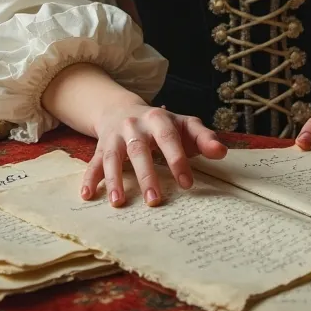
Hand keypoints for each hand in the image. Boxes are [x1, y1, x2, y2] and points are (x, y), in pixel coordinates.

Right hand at [81, 103, 226, 206]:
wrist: (121, 108)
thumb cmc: (161, 124)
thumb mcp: (183, 125)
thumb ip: (203, 137)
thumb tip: (222, 152)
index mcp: (157, 118)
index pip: (168, 137)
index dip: (177, 159)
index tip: (187, 183)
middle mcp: (133, 126)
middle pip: (139, 149)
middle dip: (146, 175)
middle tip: (155, 201)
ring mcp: (114, 136)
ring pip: (113, 157)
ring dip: (115, 180)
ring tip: (119, 203)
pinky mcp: (100, 148)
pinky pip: (93, 163)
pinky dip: (90, 179)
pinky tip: (88, 195)